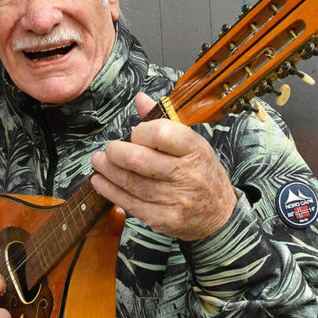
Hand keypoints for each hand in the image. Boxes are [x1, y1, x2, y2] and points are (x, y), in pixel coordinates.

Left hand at [90, 92, 236, 240]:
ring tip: (98, 162)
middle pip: (139, 160)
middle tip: (108, 150)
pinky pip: (130, 204)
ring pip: (131, 183)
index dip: (140, 132)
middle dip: (116, 153)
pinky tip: (99, 182)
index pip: (161, 134)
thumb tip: (139, 98)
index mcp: (196, 149)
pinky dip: (110, 191)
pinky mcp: (164, 219)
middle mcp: (187, 174)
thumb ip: (163, 121)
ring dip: (108, 171)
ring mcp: (176, 199)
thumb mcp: (191, 144)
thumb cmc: (200, 172)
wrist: (220, 215)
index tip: (134, 134)